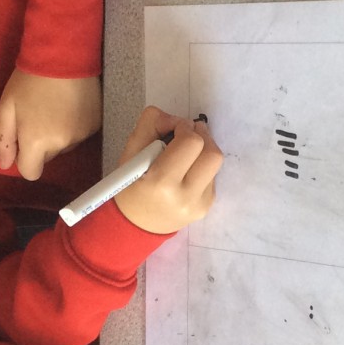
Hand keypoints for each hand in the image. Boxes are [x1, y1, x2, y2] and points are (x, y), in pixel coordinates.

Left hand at [0, 69, 101, 180]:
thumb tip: (5, 165)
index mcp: (36, 142)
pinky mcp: (95, 125)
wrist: (63, 54)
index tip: (24, 140)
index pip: (30, 172)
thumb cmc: (28, 80)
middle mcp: (62, 144)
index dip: (25, 159)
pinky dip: (73, 126)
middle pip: (48, 158)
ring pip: (64, 147)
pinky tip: (70, 105)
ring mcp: (82, 135)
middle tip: (38, 116)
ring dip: (58, 135)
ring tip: (55, 108)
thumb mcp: (6, 107)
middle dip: (41, 144)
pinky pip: (79, 135)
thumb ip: (4, 140)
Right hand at [114, 106, 222, 233]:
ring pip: (215, 163)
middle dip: (201, 136)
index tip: (173, 129)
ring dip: (204, 150)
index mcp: (162, 182)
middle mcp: (185, 196)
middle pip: (212, 153)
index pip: (191, 142)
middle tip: (186, 135)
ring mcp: (199, 205)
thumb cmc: (128, 186)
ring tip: (187, 152)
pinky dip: (201, 167)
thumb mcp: (130, 152)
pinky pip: (212, 177)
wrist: (133, 226)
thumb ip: (151, 125)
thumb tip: (176, 119)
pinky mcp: (206, 207)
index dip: (184, 128)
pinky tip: (185, 172)